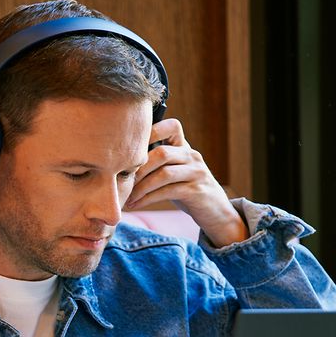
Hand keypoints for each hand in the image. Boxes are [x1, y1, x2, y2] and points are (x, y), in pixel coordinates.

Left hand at [126, 118, 247, 247]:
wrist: (215, 210)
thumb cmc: (186, 188)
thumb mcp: (174, 169)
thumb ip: (156, 160)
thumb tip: (120, 157)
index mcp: (184, 146)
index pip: (172, 126)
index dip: (151, 131)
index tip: (130, 148)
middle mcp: (192, 155)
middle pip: (161, 153)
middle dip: (138, 169)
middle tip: (121, 182)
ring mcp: (196, 173)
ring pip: (164, 174)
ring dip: (141, 187)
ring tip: (127, 197)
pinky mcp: (197, 191)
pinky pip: (168, 192)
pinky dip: (148, 199)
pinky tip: (136, 204)